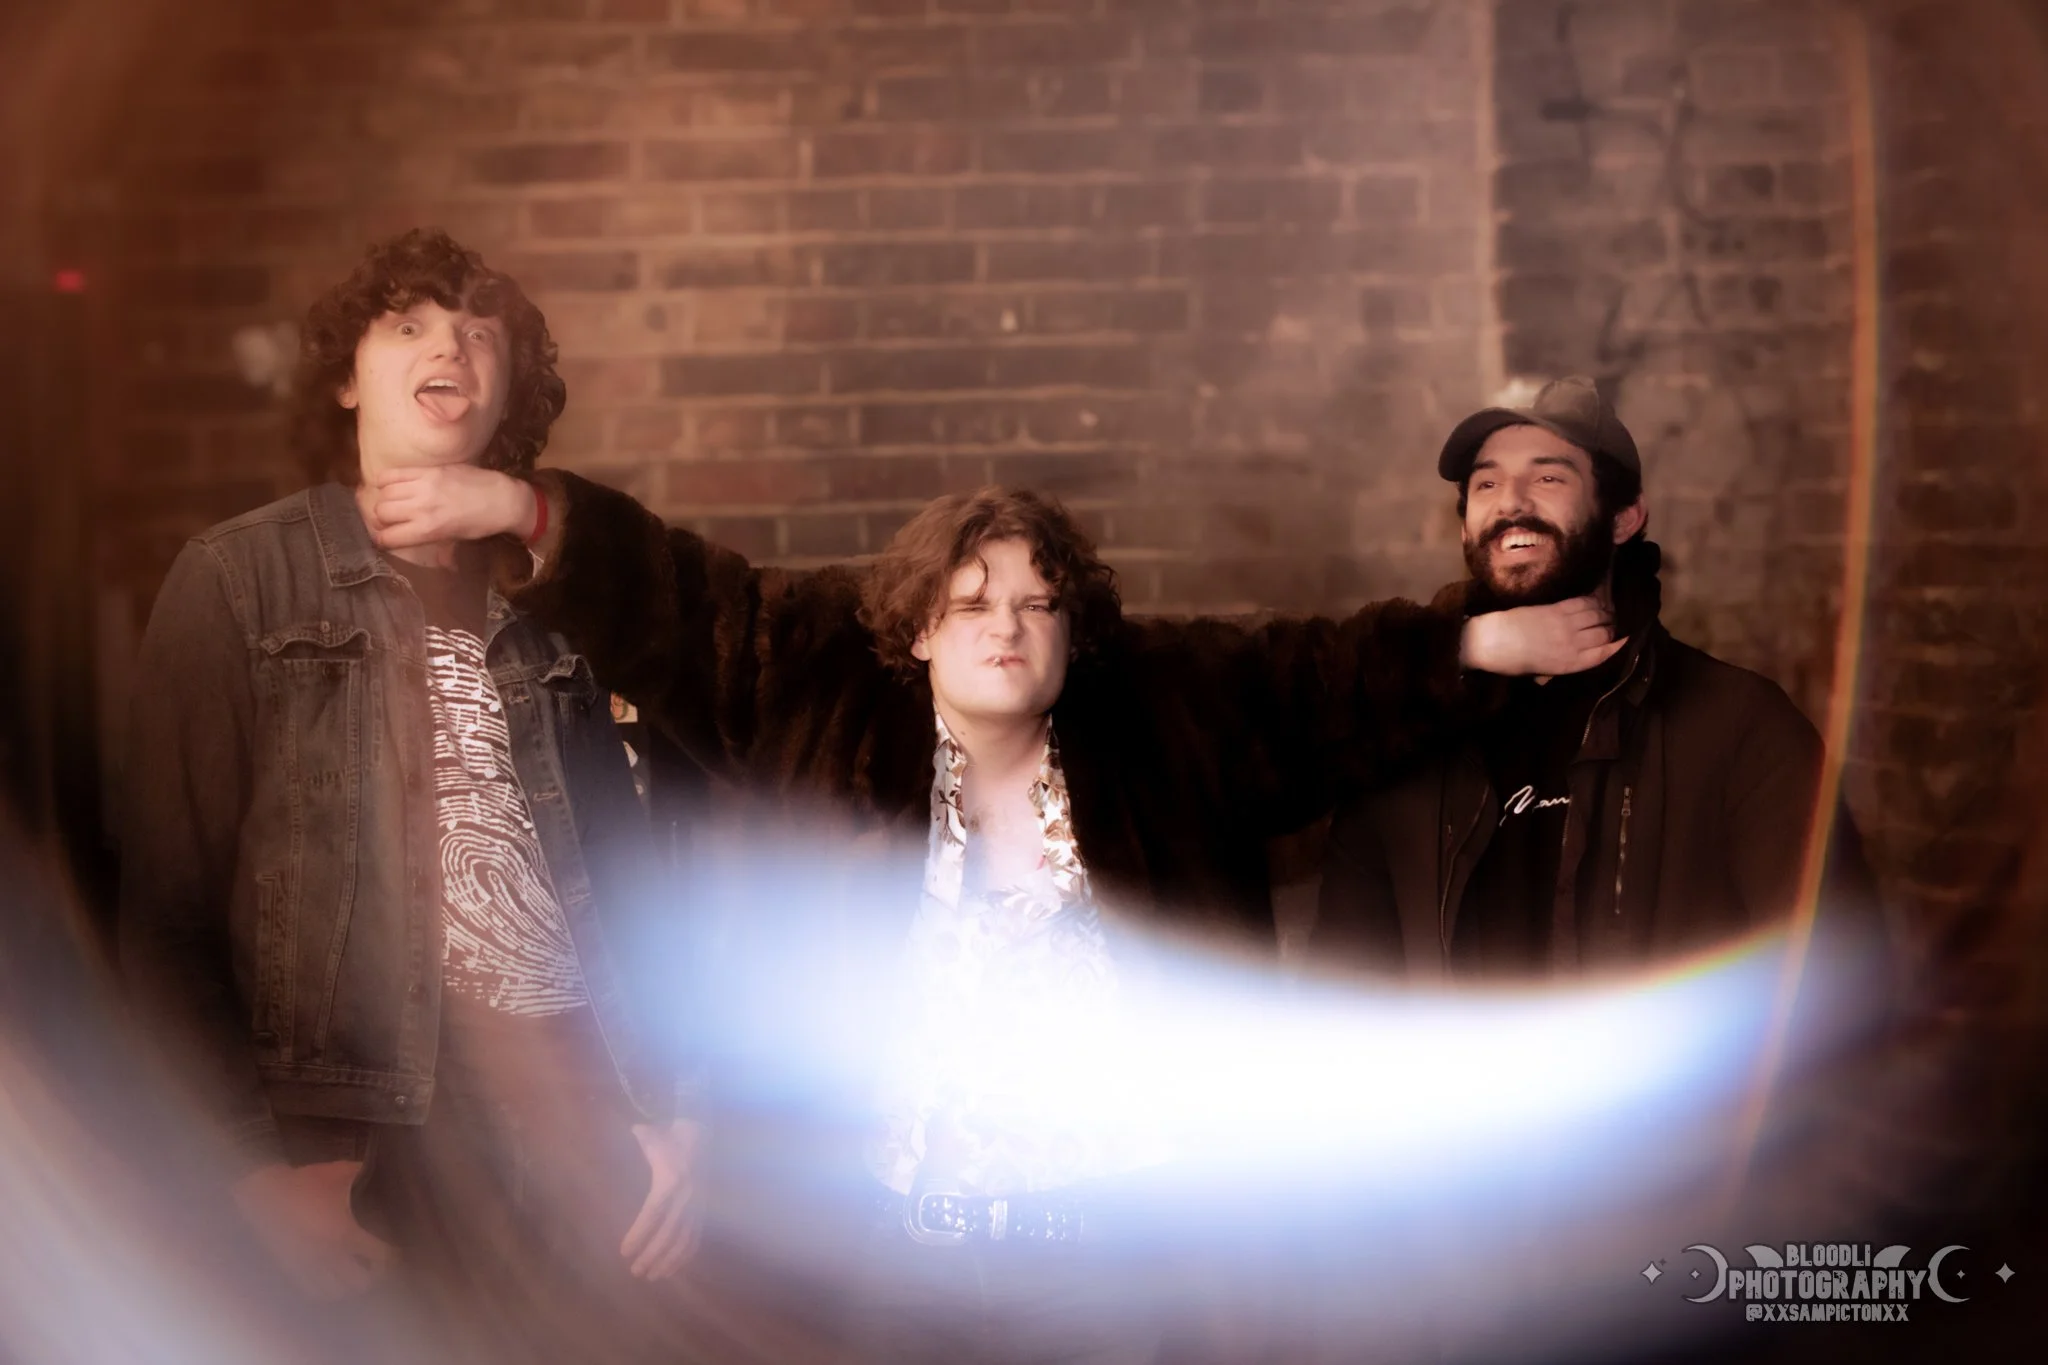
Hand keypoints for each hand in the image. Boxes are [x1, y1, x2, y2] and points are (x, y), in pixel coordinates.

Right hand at [231, 1160, 393, 1300]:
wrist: (263, 1191)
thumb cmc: (303, 1182)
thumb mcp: (338, 1172)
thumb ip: (361, 1173)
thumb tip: (378, 1169)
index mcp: (345, 1233)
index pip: (378, 1256)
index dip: (392, 1256)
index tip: (398, 1252)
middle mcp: (329, 1255)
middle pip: (359, 1283)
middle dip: (373, 1276)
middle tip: (378, 1265)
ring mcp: (308, 1265)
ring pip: (335, 1292)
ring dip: (349, 1286)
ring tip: (356, 1274)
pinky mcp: (291, 1268)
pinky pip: (312, 1290)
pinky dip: (325, 1289)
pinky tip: (331, 1280)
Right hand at [360, 465, 536, 548]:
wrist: (501, 499)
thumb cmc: (480, 524)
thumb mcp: (455, 541)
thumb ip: (432, 547)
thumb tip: (419, 556)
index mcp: (428, 530)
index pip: (387, 538)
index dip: (383, 540)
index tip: (387, 538)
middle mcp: (421, 508)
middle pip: (381, 512)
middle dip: (382, 519)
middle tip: (392, 519)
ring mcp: (423, 486)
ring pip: (384, 493)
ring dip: (385, 499)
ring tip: (394, 502)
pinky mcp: (427, 470)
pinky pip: (392, 473)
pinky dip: (386, 480)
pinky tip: (393, 485)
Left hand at [621, 1119, 702, 1280]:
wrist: (700, 1134)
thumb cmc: (669, 1136)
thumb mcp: (651, 1137)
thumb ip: (636, 1141)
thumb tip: (624, 1136)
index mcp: (670, 1181)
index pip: (653, 1213)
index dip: (639, 1234)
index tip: (624, 1252)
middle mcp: (686, 1196)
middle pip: (669, 1233)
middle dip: (652, 1255)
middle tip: (635, 1271)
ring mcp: (697, 1204)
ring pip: (685, 1239)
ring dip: (669, 1260)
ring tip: (653, 1276)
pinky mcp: (703, 1208)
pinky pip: (696, 1237)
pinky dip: (686, 1255)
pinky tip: (673, 1269)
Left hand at [1460, 596, 1625, 676]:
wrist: (1491, 641)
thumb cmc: (1513, 661)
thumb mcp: (1540, 672)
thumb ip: (1561, 666)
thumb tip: (1577, 659)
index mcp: (1569, 664)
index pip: (1605, 654)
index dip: (1618, 646)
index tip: (1625, 640)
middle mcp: (1573, 644)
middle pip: (1605, 633)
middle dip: (1612, 629)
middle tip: (1612, 626)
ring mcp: (1565, 624)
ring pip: (1598, 615)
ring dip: (1604, 614)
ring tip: (1604, 614)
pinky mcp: (1557, 608)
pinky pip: (1584, 602)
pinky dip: (1592, 602)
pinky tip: (1593, 603)